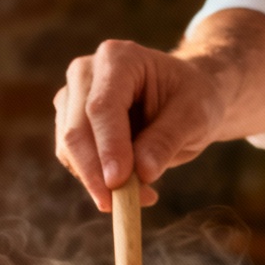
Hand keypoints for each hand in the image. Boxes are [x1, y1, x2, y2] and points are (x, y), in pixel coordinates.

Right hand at [54, 40, 231, 211]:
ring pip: (69, 149)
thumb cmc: (193, 99)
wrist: (186, 98)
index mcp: (118, 58)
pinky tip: (132, 189)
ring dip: (98, 181)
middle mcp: (86, 72)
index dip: (108, 147)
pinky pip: (73, 160)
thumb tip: (142, 172)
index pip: (102, 107)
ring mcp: (73, 97)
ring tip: (143, 195)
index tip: (117, 184)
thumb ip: (167, 140)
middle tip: (122, 206)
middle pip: (77, 130)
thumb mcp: (195, 116)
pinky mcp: (69, 122)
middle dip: (96, 173)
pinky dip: (97, 181)